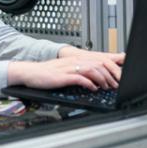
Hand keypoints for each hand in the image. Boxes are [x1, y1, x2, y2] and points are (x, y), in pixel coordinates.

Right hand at [7, 47, 124, 90]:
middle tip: (115, 84)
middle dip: (109, 75)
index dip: (109, 68)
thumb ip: (78, 72)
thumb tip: (93, 79)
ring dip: (102, 79)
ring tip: (106, 87)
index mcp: (75, 59)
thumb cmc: (46, 73)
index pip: (97, 60)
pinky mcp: (62, 76)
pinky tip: (93, 88)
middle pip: (98, 64)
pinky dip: (89, 83)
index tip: (116, 78)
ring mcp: (68, 68)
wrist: (30, 72)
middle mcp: (73, 61)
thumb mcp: (65, 70)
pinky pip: (80, 78)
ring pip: (91, 69)